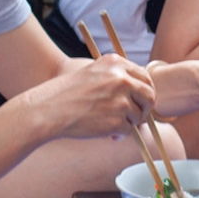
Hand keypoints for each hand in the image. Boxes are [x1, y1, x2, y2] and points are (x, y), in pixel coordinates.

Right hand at [37, 55, 155, 140]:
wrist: (48, 110)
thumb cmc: (67, 94)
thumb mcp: (94, 73)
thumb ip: (117, 77)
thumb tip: (141, 92)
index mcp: (116, 63)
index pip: (146, 77)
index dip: (145, 91)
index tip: (140, 101)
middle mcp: (121, 79)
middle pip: (150, 96)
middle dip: (144, 109)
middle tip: (134, 117)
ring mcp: (121, 100)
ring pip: (138, 115)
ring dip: (127, 122)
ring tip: (107, 123)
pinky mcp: (117, 121)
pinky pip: (128, 130)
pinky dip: (118, 134)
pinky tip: (103, 132)